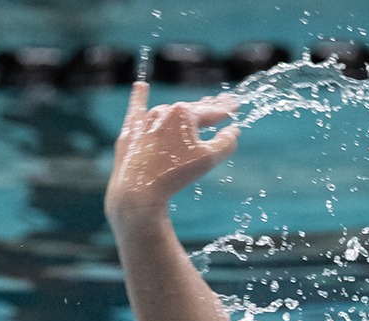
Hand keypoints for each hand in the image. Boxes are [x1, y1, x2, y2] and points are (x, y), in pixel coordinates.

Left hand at [105, 83, 239, 225]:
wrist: (138, 187)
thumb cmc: (175, 173)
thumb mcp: (209, 159)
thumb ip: (226, 143)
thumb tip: (233, 131)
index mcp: (185, 113)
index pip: (211, 110)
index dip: (226, 108)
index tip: (236, 104)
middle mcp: (165, 110)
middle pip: (192, 108)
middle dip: (209, 105)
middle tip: (223, 100)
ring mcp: (147, 119)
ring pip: (171, 112)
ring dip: (185, 109)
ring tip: (198, 105)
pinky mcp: (133, 130)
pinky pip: (137, 108)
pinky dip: (139, 97)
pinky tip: (140, 86)